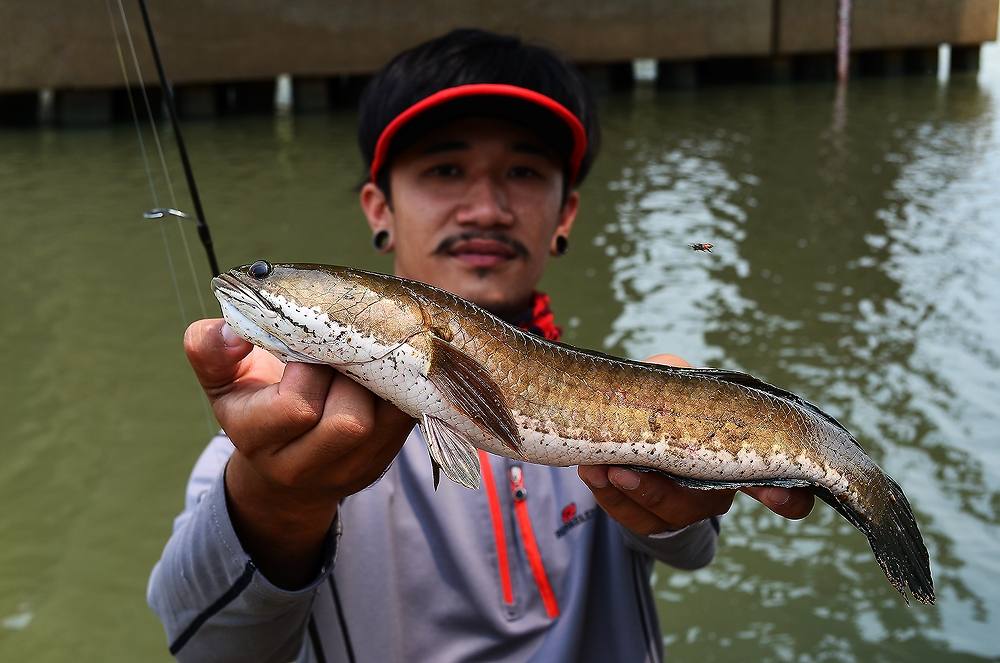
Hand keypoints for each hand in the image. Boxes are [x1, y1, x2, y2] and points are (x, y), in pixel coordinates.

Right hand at [184, 318, 413, 585]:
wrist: (282, 475)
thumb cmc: (253, 406)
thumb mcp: (221, 379)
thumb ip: (210, 350)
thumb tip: (233, 330)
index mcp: (256, 438)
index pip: (296, 407)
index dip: (310, 369)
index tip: (308, 347)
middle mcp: (301, 466)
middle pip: (349, 423)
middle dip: (352, 375)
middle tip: (346, 348)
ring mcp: (348, 470)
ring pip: (385, 422)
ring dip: (382, 380)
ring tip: (367, 357)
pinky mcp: (380, 463)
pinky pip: (407, 421)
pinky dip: (403, 388)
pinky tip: (390, 367)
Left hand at [577, 353, 813, 535]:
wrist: (638, 435)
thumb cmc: (671, 404)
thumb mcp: (676, 382)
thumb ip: (673, 374)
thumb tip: (659, 373)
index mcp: (740, 459)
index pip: (783, 489)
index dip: (787, 497)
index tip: (776, 492)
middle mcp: (719, 490)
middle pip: (704, 504)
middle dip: (668, 492)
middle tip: (636, 471)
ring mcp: (685, 510)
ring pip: (665, 512)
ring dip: (632, 491)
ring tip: (604, 468)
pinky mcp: (650, 521)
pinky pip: (631, 517)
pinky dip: (608, 495)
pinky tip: (591, 471)